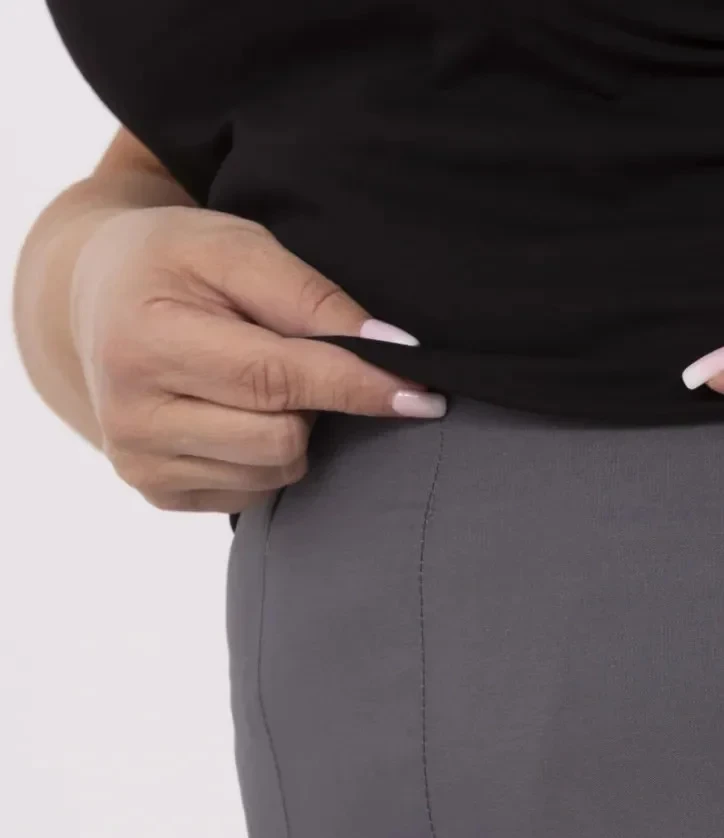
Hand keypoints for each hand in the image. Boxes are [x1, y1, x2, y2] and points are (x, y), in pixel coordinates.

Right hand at [69, 204, 445, 511]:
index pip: (275, 378)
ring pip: (275, 471)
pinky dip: (267, 456)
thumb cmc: (172, 263)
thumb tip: (395, 350)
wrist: (92, 300)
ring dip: (294, 430)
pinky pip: (253, 493)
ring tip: (260, 382)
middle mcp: (132, 414)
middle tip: (303, 358)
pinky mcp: (156, 493)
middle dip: (316, 401)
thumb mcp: (233, 246)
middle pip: (281, 436)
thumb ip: (311, 295)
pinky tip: (239, 414)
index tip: (421, 394)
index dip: (355, 385)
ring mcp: (141, 464)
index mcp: (145, 341)